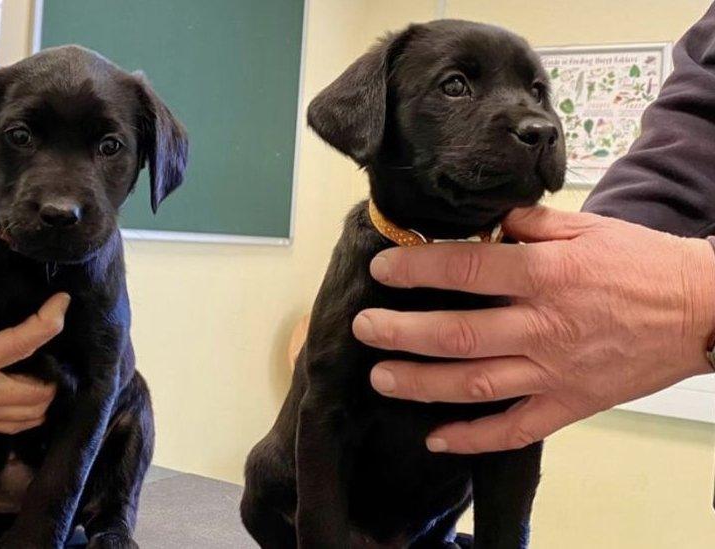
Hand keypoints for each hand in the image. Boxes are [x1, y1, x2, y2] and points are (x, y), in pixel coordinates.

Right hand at [0, 256, 67, 446]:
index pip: (20, 345)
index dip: (48, 322)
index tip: (62, 302)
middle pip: (40, 392)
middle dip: (57, 368)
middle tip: (57, 341)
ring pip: (32, 415)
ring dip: (48, 393)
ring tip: (49, 364)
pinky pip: (14, 425)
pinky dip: (32, 411)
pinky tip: (32, 391)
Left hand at [352, 206, 714, 453]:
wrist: (703, 311)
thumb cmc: (642, 265)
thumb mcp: (587, 226)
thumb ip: (529, 224)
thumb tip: (485, 221)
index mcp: (546, 276)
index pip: (466, 270)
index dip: (416, 270)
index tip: (381, 269)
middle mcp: (542, 326)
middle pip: (456, 333)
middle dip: (401, 332)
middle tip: (364, 328)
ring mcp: (554, 372)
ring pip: (474, 384)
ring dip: (421, 383)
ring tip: (381, 378)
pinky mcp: (569, 404)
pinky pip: (515, 429)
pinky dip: (473, 438)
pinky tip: (436, 439)